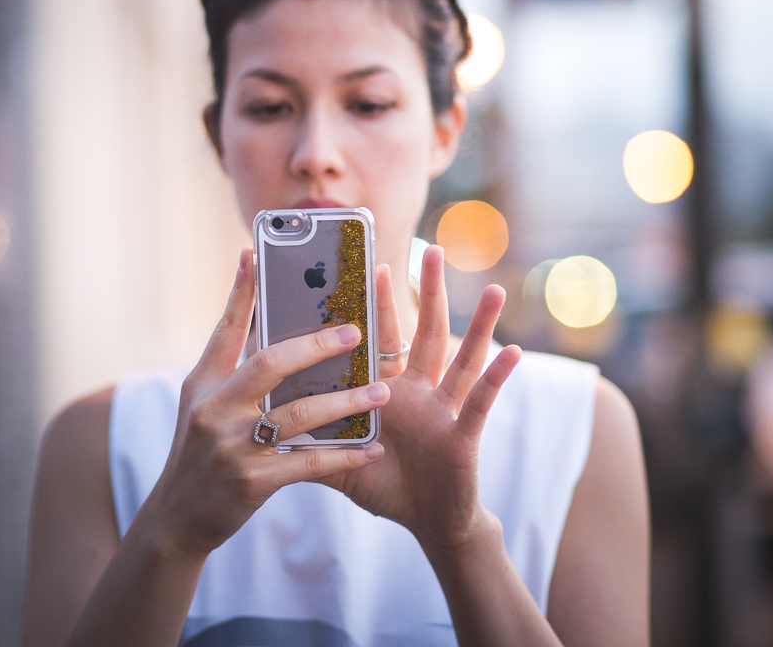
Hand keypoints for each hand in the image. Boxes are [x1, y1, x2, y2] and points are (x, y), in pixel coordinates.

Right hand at [137, 249, 388, 557]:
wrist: (176, 518)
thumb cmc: (199, 450)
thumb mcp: (200, 402)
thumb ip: (230, 365)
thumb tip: (255, 314)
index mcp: (203, 383)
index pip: (225, 329)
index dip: (241, 291)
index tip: (256, 252)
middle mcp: (214, 410)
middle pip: (269, 365)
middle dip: (316, 346)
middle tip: (355, 333)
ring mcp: (231, 447)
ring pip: (298, 415)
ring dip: (345, 402)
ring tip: (382, 393)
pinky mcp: (252, 483)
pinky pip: (309, 464)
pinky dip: (344, 456)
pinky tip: (373, 448)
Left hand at [319, 245, 521, 547]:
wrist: (426, 523)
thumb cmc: (385, 486)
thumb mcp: (339, 461)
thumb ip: (306, 442)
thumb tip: (259, 430)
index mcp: (386, 391)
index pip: (381, 339)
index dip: (379, 304)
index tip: (372, 265)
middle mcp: (418, 391)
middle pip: (425, 332)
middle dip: (430, 292)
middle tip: (436, 251)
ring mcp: (444, 408)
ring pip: (462, 358)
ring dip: (479, 325)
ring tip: (494, 290)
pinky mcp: (463, 433)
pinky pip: (481, 401)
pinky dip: (498, 377)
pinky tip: (513, 351)